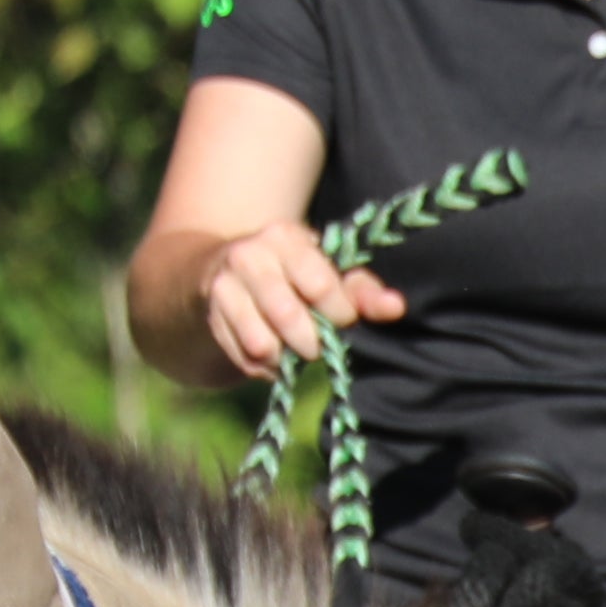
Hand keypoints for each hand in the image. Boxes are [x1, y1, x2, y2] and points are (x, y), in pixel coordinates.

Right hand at [191, 222, 404, 391]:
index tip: (344, 321)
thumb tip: (396, 307)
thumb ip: (362, 290)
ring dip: (286, 359)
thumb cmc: (292, 276)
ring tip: (294, 351)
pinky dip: (266, 369)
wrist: (221, 274)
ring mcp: (224, 286)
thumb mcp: (327, 273)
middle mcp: (249, 255)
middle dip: (312, 343)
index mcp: (285, 237)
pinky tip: (273, 357)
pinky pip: (246, 359)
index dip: (339, 313)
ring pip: (263, 344)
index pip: (318, 285)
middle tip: (318, 346)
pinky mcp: (210, 318)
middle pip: (289, 317)